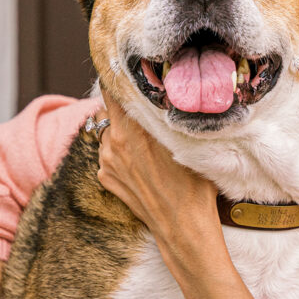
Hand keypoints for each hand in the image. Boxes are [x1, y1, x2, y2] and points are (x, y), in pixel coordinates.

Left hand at [96, 91, 222, 271]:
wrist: (183, 226)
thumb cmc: (192, 185)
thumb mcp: (184, 141)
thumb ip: (164, 116)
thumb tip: (160, 95)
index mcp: (132, 129)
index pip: (112, 89)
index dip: (118, 77)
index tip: (126, 71)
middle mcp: (113, 142)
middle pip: (110, 109)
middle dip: (125, 106)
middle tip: (144, 109)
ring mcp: (106, 162)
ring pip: (109, 132)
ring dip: (123, 131)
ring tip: (148, 143)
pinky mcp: (106, 178)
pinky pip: (109, 154)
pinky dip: (122, 153)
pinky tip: (144, 164)